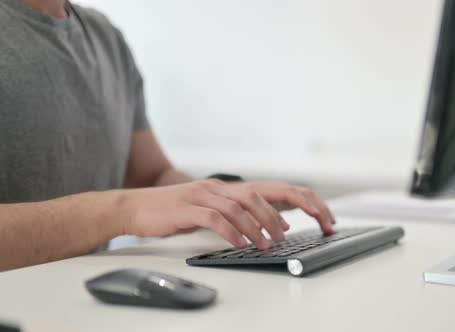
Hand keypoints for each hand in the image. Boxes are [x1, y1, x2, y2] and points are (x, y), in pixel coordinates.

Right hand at [117, 180, 334, 249]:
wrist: (135, 207)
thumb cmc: (174, 211)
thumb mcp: (210, 208)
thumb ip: (236, 212)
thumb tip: (267, 224)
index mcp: (228, 188)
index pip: (272, 189)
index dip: (299, 199)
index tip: (318, 215)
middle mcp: (219, 188)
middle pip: (260, 195)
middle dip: (284, 213)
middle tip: (296, 233)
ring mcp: (203, 196)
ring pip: (240, 206)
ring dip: (258, 225)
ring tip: (269, 243)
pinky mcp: (187, 208)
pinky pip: (214, 218)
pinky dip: (231, 231)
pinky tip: (240, 243)